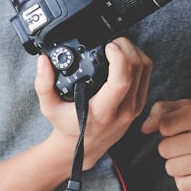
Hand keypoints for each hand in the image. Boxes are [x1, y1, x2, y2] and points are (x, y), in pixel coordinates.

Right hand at [34, 37, 151, 167]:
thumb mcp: (48, 107)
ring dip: (134, 52)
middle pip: (137, 70)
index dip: (119, 58)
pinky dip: (138, 61)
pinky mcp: (140, 104)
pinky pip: (147, 76)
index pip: (121, 82)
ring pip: (145, 70)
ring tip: (117, 47)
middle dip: (126, 48)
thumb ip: (43, 84)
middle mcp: (123, 111)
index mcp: (102, 112)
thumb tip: (43, 61)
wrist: (84, 148)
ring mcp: (135, 108)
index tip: (107, 46)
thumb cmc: (68, 126)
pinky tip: (124, 57)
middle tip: (111, 42)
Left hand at [140, 100, 190, 190]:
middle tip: (186, 143)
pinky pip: (181, 184)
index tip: (179, 128)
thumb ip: (163, 111)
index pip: (164, 126)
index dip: (167, 128)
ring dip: (176, 163)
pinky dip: (185, 178)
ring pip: (170, 168)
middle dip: (170, 146)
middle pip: (164, 149)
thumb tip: (143, 129)